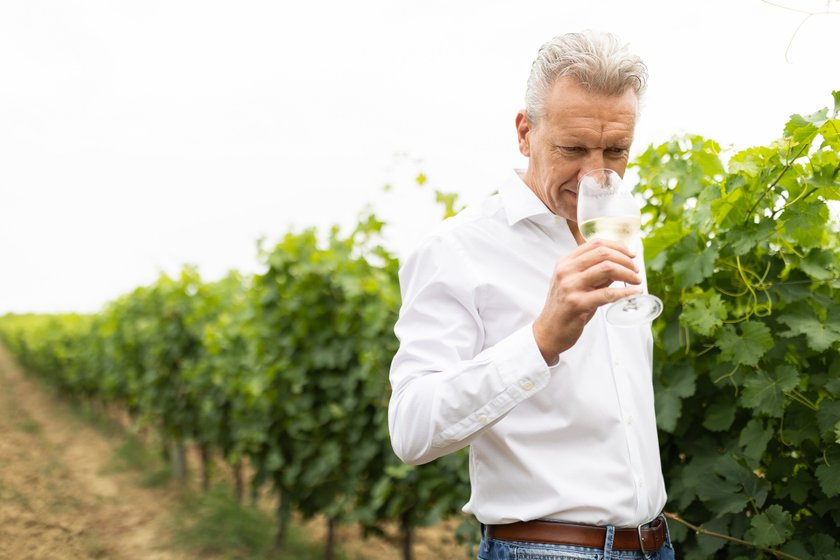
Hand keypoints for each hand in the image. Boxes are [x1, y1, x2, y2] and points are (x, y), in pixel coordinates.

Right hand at [532, 238, 641, 362]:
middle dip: (625, 259)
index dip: (617, 246)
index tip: (631, 254)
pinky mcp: (577, 303)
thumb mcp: (576, 284)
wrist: (548, 331)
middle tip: (635, 269)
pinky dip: (625, 292)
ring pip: (607, 268)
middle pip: (602, 253)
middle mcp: (566, 271)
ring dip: (627, 273)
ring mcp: (570, 286)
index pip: (595, 243)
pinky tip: (634, 292)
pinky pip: (607, 293)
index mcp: (565, 262)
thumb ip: (595, 273)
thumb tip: (621, 265)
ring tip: (636, 280)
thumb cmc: (565, 308)